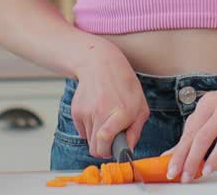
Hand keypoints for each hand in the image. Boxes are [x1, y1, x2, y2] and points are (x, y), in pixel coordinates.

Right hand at [71, 41, 149, 159]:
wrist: (99, 63)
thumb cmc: (123, 83)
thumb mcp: (140, 106)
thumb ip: (135, 131)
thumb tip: (128, 150)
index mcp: (120, 112)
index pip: (105, 142)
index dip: (109, 152)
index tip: (115, 151)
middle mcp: (101, 112)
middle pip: (95, 148)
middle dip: (103, 149)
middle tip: (111, 140)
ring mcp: (86, 112)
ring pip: (89, 140)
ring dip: (97, 136)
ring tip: (106, 119)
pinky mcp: (76, 111)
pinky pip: (82, 131)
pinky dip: (89, 128)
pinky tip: (97, 113)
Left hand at [166, 71, 216, 181]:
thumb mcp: (204, 113)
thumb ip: (189, 134)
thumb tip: (168, 156)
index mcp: (208, 104)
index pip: (191, 132)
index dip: (181, 153)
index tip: (173, 170)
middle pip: (206, 134)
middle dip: (193, 157)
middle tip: (186, 175)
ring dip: (216, 156)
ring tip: (206, 172)